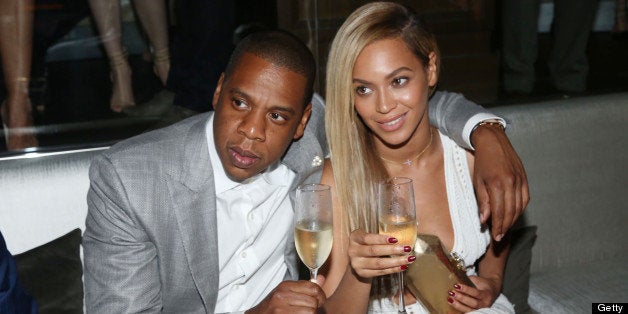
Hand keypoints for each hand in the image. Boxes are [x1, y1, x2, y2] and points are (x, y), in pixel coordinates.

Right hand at [245, 280, 325, 313]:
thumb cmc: (272, 306)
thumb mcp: (287, 292)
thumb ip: (305, 286)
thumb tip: (322, 279)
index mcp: (285, 286)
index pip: (313, 288)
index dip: (321, 295)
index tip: (319, 300)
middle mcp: (282, 296)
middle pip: (313, 302)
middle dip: (314, 307)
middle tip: (308, 309)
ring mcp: (280, 309)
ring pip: (311, 312)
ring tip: (301, 313)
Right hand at [348, 229, 413, 279]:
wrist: (358, 261)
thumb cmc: (367, 245)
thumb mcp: (369, 238)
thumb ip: (379, 238)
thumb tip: (402, 238)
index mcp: (355, 238)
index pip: (368, 238)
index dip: (381, 239)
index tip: (395, 239)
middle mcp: (353, 251)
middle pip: (374, 251)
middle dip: (392, 250)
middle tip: (407, 248)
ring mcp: (357, 264)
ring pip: (378, 263)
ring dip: (396, 261)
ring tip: (409, 259)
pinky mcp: (362, 273)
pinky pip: (380, 272)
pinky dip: (393, 269)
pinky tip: (402, 267)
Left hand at [447, 276, 499, 311]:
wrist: (491, 290)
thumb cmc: (482, 284)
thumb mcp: (477, 280)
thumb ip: (468, 280)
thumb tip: (455, 279)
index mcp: (486, 294)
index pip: (476, 293)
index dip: (466, 289)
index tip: (456, 285)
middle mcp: (485, 303)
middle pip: (474, 303)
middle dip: (462, 298)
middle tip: (452, 293)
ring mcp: (481, 309)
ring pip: (470, 310)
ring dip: (458, 305)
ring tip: (450, 299)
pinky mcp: (476, 312)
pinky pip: (467, 311)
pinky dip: (459, 308)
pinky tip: (452, 304)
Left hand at [471, 124, 529, 240]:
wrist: (493, 141)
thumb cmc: (482, 162)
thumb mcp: (478, 181)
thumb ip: (483, 202)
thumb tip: (484, 220)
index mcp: (497, 184)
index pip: (499, 212)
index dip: (498, 226)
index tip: (496, 237)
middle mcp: (511, 183)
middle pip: (511, 212)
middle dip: (505, 226)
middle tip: (500, 237)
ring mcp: (520, 180)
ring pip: (519, 207)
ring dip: (513, 220)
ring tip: (505, 228)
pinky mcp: (524, 178)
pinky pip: (525, 198)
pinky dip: (520, 209)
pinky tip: (514, 215)